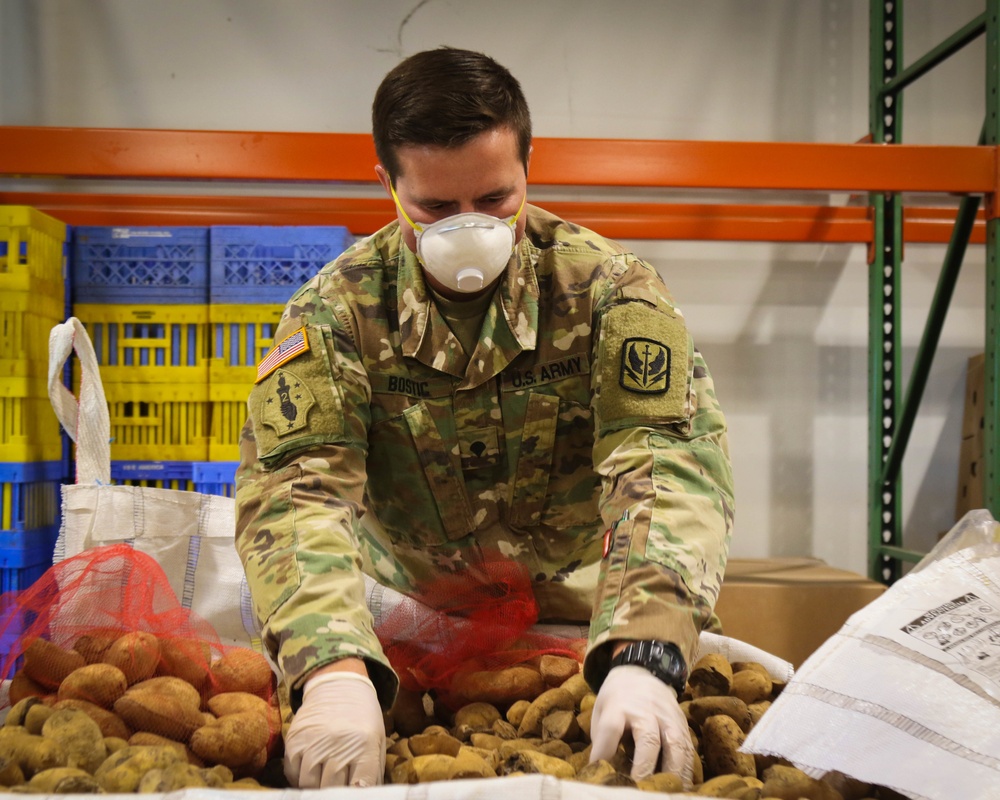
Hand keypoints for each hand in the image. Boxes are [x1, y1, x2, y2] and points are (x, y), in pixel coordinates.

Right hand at [283, 670, 384, 786]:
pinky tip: (310, 771)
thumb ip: (372, 772)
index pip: (359, 787)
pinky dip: (299, 779)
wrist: (339, 685)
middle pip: (332, 790)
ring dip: (316, 787)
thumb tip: (364, 794)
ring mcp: (313, 743)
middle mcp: (338, 745)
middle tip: (337, 784)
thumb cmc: (362, 717)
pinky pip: (292, 774)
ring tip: (323, 779)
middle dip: (336, 791)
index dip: (356, 794)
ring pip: (310, 785)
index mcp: (364, 746)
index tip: (353, 792)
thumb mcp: (376, 740)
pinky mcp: (294, 741)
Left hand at [589, 665, 693, 785]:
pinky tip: (683, 784)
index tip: (599, 769)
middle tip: (639, 789)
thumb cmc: (616, 701)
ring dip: (672, 772)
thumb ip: (603, 739)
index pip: (611, 728)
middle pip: (648, 738)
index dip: (604, 750)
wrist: (638, 673)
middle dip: (645, 768)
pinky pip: (688, 747)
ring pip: (675, 744)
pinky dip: (687, 768)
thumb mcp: (602, 712)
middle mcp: (644, 709)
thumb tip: (604, 771)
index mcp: (618, 705)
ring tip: (668, 791)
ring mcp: (666, 714)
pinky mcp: (681, 721)